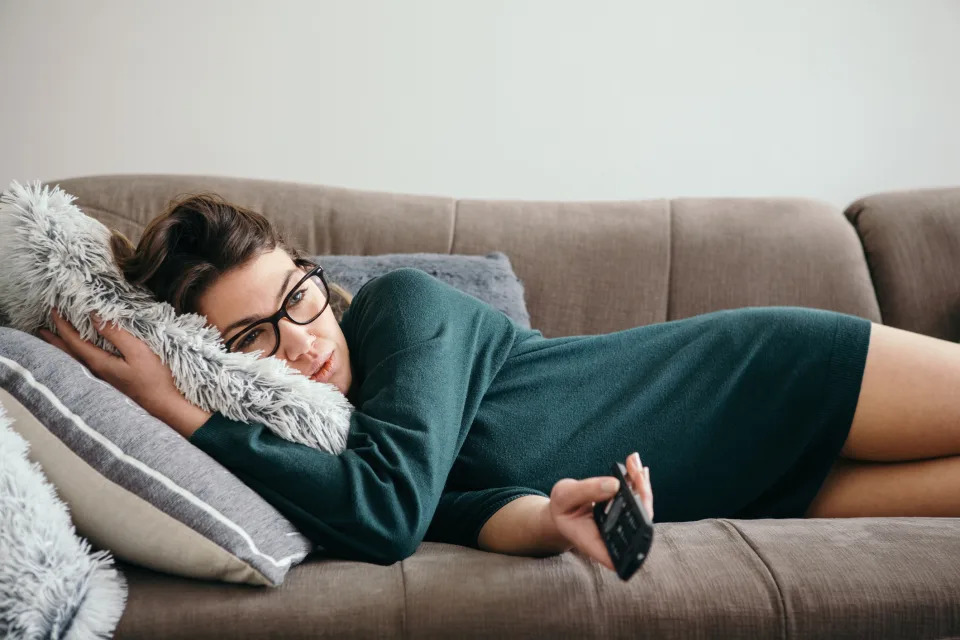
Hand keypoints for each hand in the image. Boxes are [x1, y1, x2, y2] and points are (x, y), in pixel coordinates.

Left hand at [38, 308, 209, 436]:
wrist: (166, 406)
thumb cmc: (155, 378)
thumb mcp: (138, 351)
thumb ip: (116, 333)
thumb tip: (94, 315)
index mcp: (99, 363)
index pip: (74, 341)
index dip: (62, 325)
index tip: (52, 310)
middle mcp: (96, 372)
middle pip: (69, 353)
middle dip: (56, 339)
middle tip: (43, 328)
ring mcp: (104, 380)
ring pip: (76, 361)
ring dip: (64, 349)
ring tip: (55, 342)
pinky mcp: (112, 383)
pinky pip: (86, 366)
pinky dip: (76, 357)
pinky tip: (82, 357)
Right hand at [547, 452, 653, 571]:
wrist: (563, 507)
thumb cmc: (562, 507)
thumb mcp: (565, 496)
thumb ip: (586, 491)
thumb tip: (615, 485)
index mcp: (597, 544)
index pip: (625, 554)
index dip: (638, 537)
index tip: (640, 509)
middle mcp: (615, 539)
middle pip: (640, 525)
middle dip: (643, 495)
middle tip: (636, 472)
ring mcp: (623, 527)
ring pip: (643, 510)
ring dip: (642, 485)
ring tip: (633, 462)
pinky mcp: (627, 514)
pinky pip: (638, 500)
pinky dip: (637, 482)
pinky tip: (634, 466)